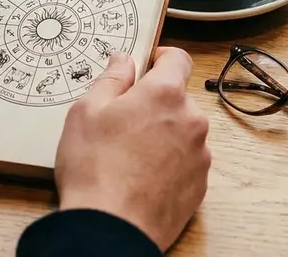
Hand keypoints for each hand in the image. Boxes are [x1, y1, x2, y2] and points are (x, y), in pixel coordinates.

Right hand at [55, 48, 210, 250]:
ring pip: (183, 131)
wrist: (111, 228)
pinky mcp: (200, 184)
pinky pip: (186, 161)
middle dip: (155, 103)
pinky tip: (142, 175)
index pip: (178, 59)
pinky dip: (169, 162)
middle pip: (178, 98)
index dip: (161, 58)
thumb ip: (111, 78)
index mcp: (166, 94)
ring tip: (130, 154)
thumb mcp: (87, 111)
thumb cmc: (95, 169)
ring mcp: (200, 154)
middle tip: (123, 120)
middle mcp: (192, 120)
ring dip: (164, 134)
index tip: (148, 65)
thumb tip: (123, 61)